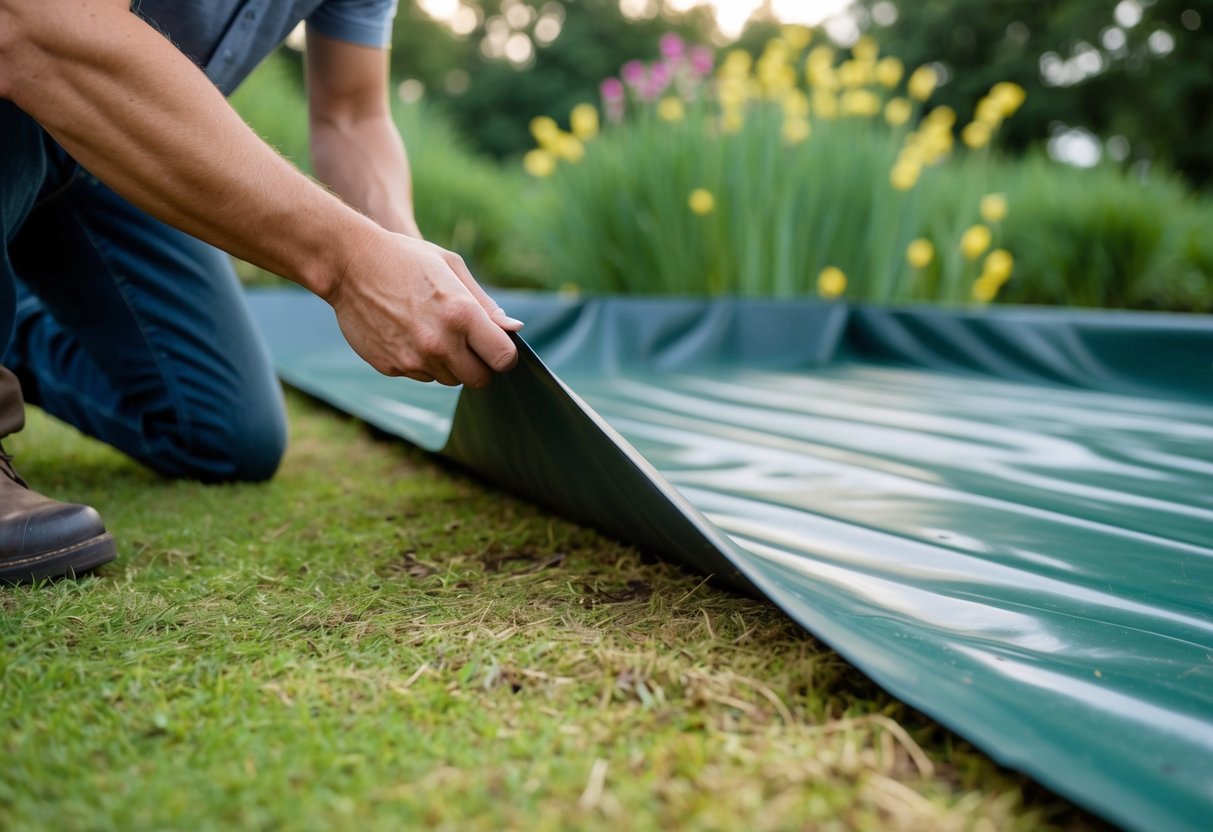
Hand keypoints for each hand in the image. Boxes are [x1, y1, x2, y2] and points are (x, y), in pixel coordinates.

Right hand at [326, 229, 522, 387]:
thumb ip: (485, 304)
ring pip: (449, 379)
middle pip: (479, 379)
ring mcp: (413, 359)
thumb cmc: (406, 258)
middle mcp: (439, 343)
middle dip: (479, 365)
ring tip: (431, 330)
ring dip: (449, 363)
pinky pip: (420, 375)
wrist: (349, 264)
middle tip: (469, 344)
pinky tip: (408, 333)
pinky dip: (421, 361)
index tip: (497, 346)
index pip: (502, 358)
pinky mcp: (391, 367)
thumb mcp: (451, 267)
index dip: (504, 355)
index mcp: (461, 315)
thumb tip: (513, 329)